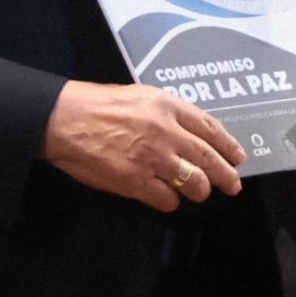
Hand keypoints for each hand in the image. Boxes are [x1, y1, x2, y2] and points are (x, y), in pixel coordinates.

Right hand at [43, 80, 243, 211]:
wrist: (58, 120)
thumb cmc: (90, 105)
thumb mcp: (135, 95)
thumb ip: (164, 112)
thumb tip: (186, 132)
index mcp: (167, 106)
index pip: (211, 129)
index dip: (229, 146)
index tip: (237, 157)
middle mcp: (166, 132)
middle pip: (210, 159)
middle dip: (226, 176)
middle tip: (232, 184)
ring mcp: (153, 159)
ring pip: (195, 183)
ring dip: (200, 191)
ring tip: (197, 193)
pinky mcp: (135, 181)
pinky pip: (167, 199)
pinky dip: (170, 201)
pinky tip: (165, 198)